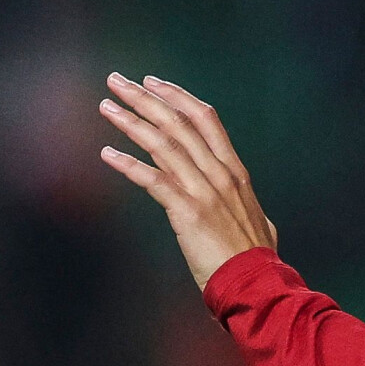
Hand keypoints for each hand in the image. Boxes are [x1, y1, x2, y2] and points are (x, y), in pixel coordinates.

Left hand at [99, 74, 278, 289]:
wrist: (256, 283)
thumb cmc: (256, 259)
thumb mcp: (258, 222)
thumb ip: (247, 208)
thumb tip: (250, 210)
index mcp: (234, 171)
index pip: (205, 119)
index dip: (177, 97)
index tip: (153, 83)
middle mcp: (219, 173)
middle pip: (179, 123)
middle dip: (145, 98)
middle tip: (118, 81)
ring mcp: (205, 190)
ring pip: (164, 144)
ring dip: (131, 122)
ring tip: (106, 107)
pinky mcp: (188, 212)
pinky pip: (153, 180)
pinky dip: (128, 165)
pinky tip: (107, 154)